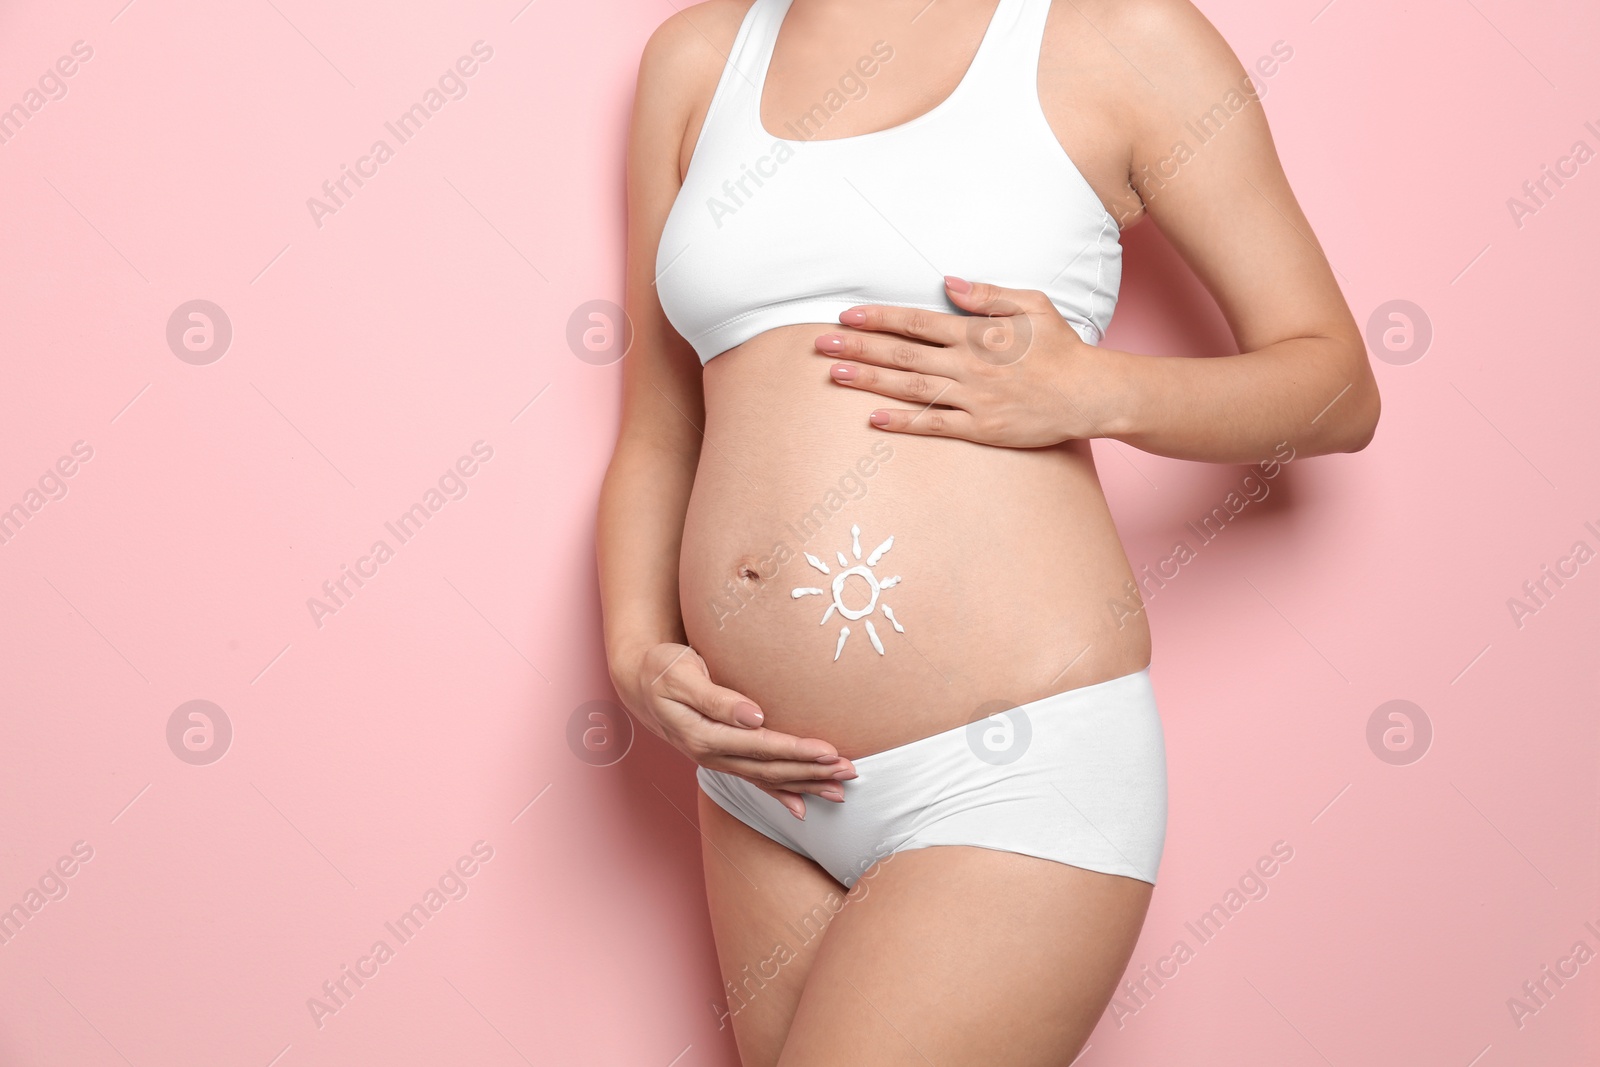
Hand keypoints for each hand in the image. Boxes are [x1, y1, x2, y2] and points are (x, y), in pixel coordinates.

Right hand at [613, 642, 856, 818]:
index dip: (795, 751)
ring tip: (841, 790)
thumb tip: (752, 715)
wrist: (638, 681)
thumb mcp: (681, 674)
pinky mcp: (722, 757)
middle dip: (812, 772)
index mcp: (703, 735)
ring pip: (768, 778)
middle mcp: (712, 754)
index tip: (828, 750)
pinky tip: (803, 809)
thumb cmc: (661, 669)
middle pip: (770, 769)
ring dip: (805, 784)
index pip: (759, 746)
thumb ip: (715, 697)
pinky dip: (780, 794)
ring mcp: (717, 760)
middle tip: (849, 771)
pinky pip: (755, 781)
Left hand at [813, 276, 1120, 447]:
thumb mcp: (1032, 305)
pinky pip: (934, 425)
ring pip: (910, 388)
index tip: (847, 314)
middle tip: (820, 344)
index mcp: (977, 334)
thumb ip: (988, 295)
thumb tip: (949, 283)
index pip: (916, 322)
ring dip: (870, 380)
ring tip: (835, 374)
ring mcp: (973, 399)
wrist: (1090, 395)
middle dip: (859, 346)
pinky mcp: (981, 429)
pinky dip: (903, 422)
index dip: (878, 318)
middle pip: (903, 354)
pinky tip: (873, 418)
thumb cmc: (1061, 348)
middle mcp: (968, 366)